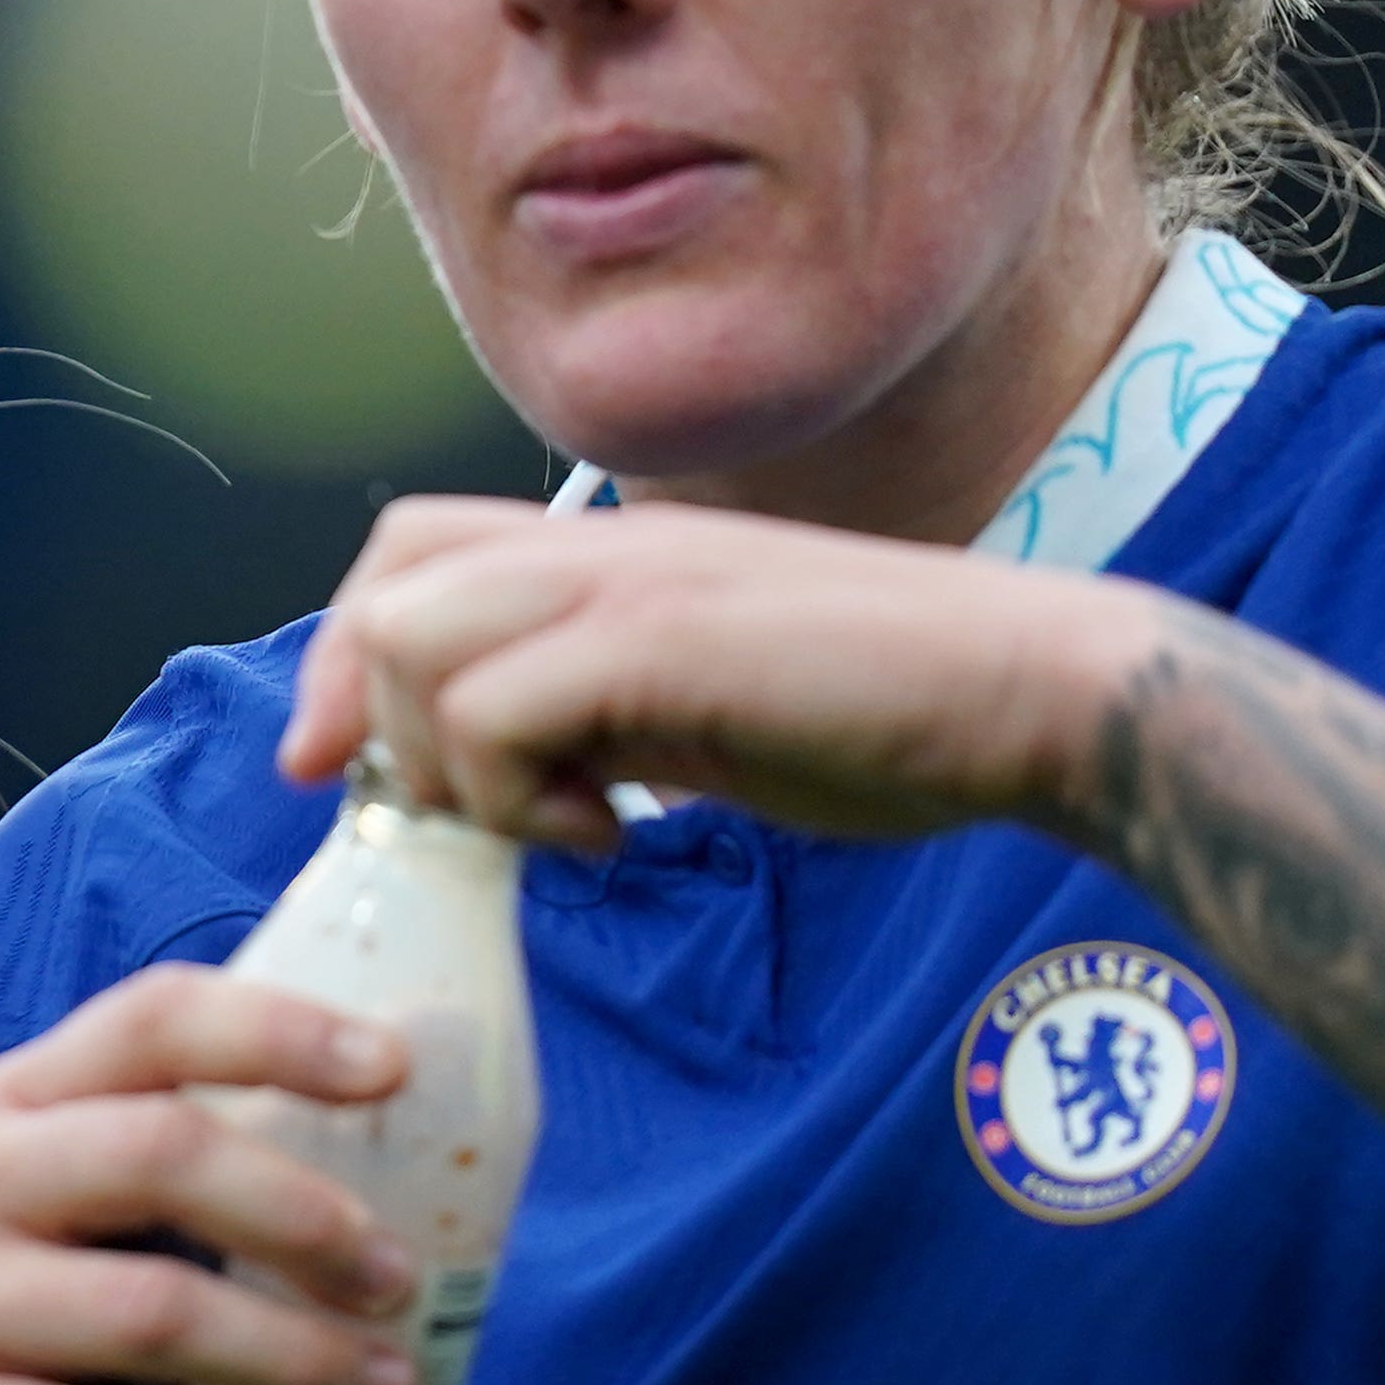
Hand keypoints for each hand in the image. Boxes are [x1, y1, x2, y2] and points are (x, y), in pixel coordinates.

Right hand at [0, 965, 435, 1384]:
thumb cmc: (3, 1335)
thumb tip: (416, 1178)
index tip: (396, 1064)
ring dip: (295, 1360)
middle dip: (305, 1216)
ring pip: (151, 1311)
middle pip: (159, 1152)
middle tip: (404, 1285)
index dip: (277, 1028)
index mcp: (10, 1103)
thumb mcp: (55, 1224)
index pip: (148, 1019)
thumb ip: (173, 1183)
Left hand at [280, 491, 1151, 853]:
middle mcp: (606, 547)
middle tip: (452, 814)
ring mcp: (633, 583)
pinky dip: (517, 798)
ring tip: (554, 825)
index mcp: (613, 553)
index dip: (354, 657)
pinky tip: (616, 836)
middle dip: (373, 714)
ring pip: (416, 644)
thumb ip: (603, 722)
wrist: (1029, 694)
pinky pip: (494, 710)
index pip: (411, 549)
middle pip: (387, 582)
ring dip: (450, 766)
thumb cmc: (890, 717)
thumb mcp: (706, 715)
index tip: (364, 772)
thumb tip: (511, 782)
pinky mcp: (663, 640)